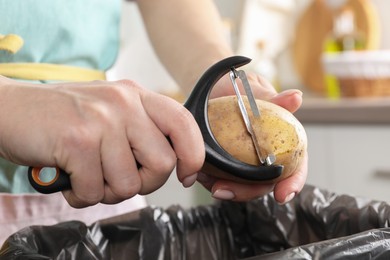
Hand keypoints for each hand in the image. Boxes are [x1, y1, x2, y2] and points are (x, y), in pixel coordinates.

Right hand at [0, 77, 204, 206]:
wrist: (10, 110)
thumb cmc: (64, 118)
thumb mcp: (110, 111)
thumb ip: (142, 130)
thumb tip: (175, 163)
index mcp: (136, 95)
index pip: (184, 122)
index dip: (193, 154)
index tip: (185, 175)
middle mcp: (123, 103)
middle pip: (162, 164)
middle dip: (143, 183)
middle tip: (116, 177)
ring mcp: (101, 120)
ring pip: (129, 184)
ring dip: (106, 191)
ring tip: (87, 174)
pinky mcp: (78, 141)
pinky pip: (95, 191)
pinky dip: (81, 194)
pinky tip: (69, 177)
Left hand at [197, 73, 307, 203]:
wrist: (212, 88)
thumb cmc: (239, 87)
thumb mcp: (254, 90)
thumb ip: (273, 99)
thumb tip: (296, 98)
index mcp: (282, 141)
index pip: (295, 167)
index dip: (293, 183)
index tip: (283, 195)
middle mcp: (265, 156)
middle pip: (264, 184)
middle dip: (245, 192)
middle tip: (222, 190)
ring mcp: (245, 163)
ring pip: (241, 186)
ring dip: (224, 187)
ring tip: (205, 177)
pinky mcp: (225, 165)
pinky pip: (221, 179)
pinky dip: (210, 179)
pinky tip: (200, 171)